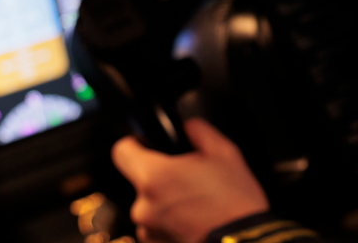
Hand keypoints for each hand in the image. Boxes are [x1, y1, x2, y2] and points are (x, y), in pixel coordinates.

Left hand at [112, 118, 269, 242]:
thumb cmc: (236, 206)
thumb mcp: (226, 154)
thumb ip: (199, 131)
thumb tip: (188, 127)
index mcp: (155, 177)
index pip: (121, 151)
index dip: (135, 144)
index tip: (147, 146)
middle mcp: (143, 207)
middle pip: (140, 181)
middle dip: (162, 179)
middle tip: (190, 181)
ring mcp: (148, 231)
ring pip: (150, 207)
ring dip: (166, 205)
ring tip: (196, 207)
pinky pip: (157, 229)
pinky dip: (171, 225)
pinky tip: (194, 223)